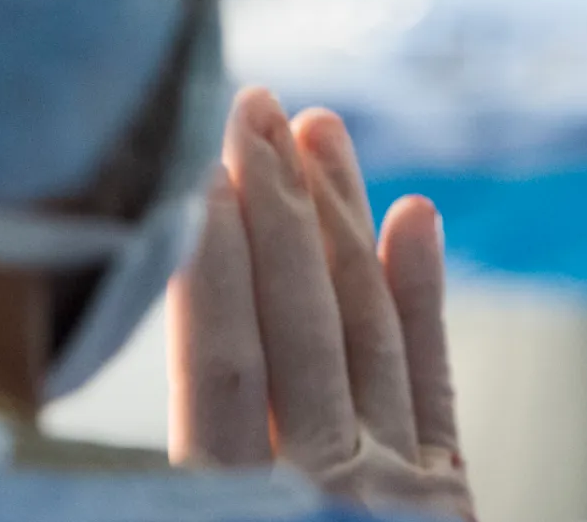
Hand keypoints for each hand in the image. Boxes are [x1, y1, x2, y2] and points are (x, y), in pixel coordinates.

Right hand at [172, 86, 472, 518]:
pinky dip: (420, 295)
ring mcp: (399, 491)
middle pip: (299, 322)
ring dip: (340, 219)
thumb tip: (139, 375)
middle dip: (275, 205)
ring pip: (365, 327)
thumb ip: (191, 477)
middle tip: (254, 104)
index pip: (221, 367)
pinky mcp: (447, 501)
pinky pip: (431, 380)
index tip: (200, 170)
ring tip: (318, 127)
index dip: (212, 265)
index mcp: (242, 510)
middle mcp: (331, 491)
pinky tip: (414, 215)